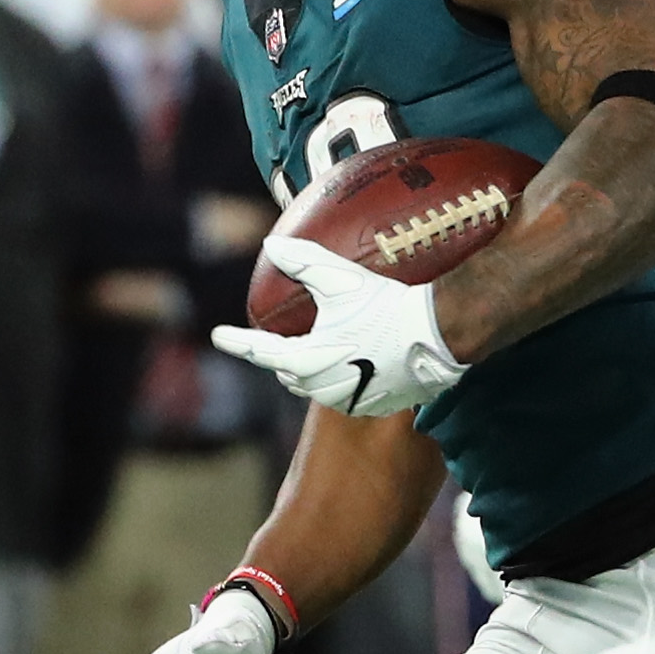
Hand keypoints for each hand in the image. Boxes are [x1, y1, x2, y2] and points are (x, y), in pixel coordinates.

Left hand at [212, 236, 464, 418]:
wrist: (436, 336)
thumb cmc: (386, 307)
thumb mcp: (340, 279)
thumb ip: (302, 262)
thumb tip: (271, 246)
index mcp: (306, 361)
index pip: (261, 351)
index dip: (237, 341)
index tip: (218, 336)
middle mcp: (322, 388)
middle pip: (288, 373)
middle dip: (282, 358)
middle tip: (282, 340)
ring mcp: (348, 402)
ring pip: (316, 386)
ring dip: (314, 370)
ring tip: (326, 348)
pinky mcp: (373, 407)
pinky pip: (346, 395)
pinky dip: (343, 380)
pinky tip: (357, 363)